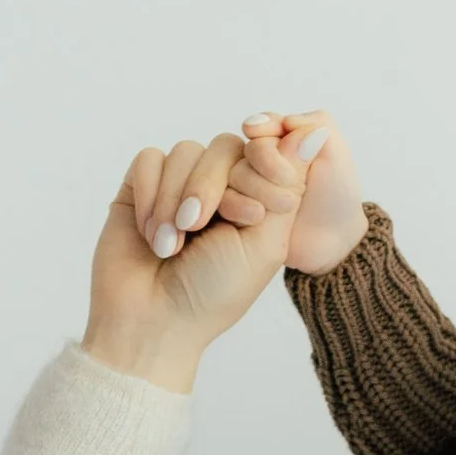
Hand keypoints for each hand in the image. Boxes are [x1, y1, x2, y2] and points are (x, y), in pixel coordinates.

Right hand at [80, 130, 307, 389]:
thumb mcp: (266, 244)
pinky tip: (151, 234)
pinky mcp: (141, 187)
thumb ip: (288, 186)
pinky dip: (150, 195)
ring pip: (184, 152)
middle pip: (223, 147)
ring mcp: (178, 187)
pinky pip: (149, 161)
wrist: (154, 321)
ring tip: (170, 244)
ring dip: (176, 198)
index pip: (261, 155)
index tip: (253, 215)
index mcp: (254, 202)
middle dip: (212, 188)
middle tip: (198, 226)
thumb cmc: (213, 294)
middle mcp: (218, 190)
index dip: (257, 174)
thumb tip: (314, 133)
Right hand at [237, 106, 369, 275]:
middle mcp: (258, 160)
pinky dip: (235, 206)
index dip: (262, 128)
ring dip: (254, 188)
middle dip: (264, 163)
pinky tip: (255, 216)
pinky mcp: (236, 212)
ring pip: (231, 175)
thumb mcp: (336, 153)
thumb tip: (286, 120)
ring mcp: (245, 186)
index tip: (257, 132)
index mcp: (280, 139)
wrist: (333, 241)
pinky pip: (223, 202)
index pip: (260, 126)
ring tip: (283, 206)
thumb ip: (317, 124)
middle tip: (289, 181)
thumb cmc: (337, 195)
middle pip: (244, 149)